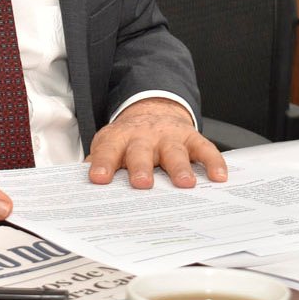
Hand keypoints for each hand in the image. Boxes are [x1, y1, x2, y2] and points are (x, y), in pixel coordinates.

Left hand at [84, 97, 226, 188]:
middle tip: (142, 184)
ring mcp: (169, 137)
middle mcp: (144, 137)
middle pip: (141, 152)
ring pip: (174, 152)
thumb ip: (98, 163)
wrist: (152, 111)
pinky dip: (213, 162)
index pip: (107, 152)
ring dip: (179, 168)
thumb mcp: (109, 145)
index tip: (98, 179)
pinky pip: (204, 149)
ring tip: (185, 183)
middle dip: (141, 168)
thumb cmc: (128, 139)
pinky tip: (218, 177)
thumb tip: (79, 188)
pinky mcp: (191, 138)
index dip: (102, 165)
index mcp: (119, 140)